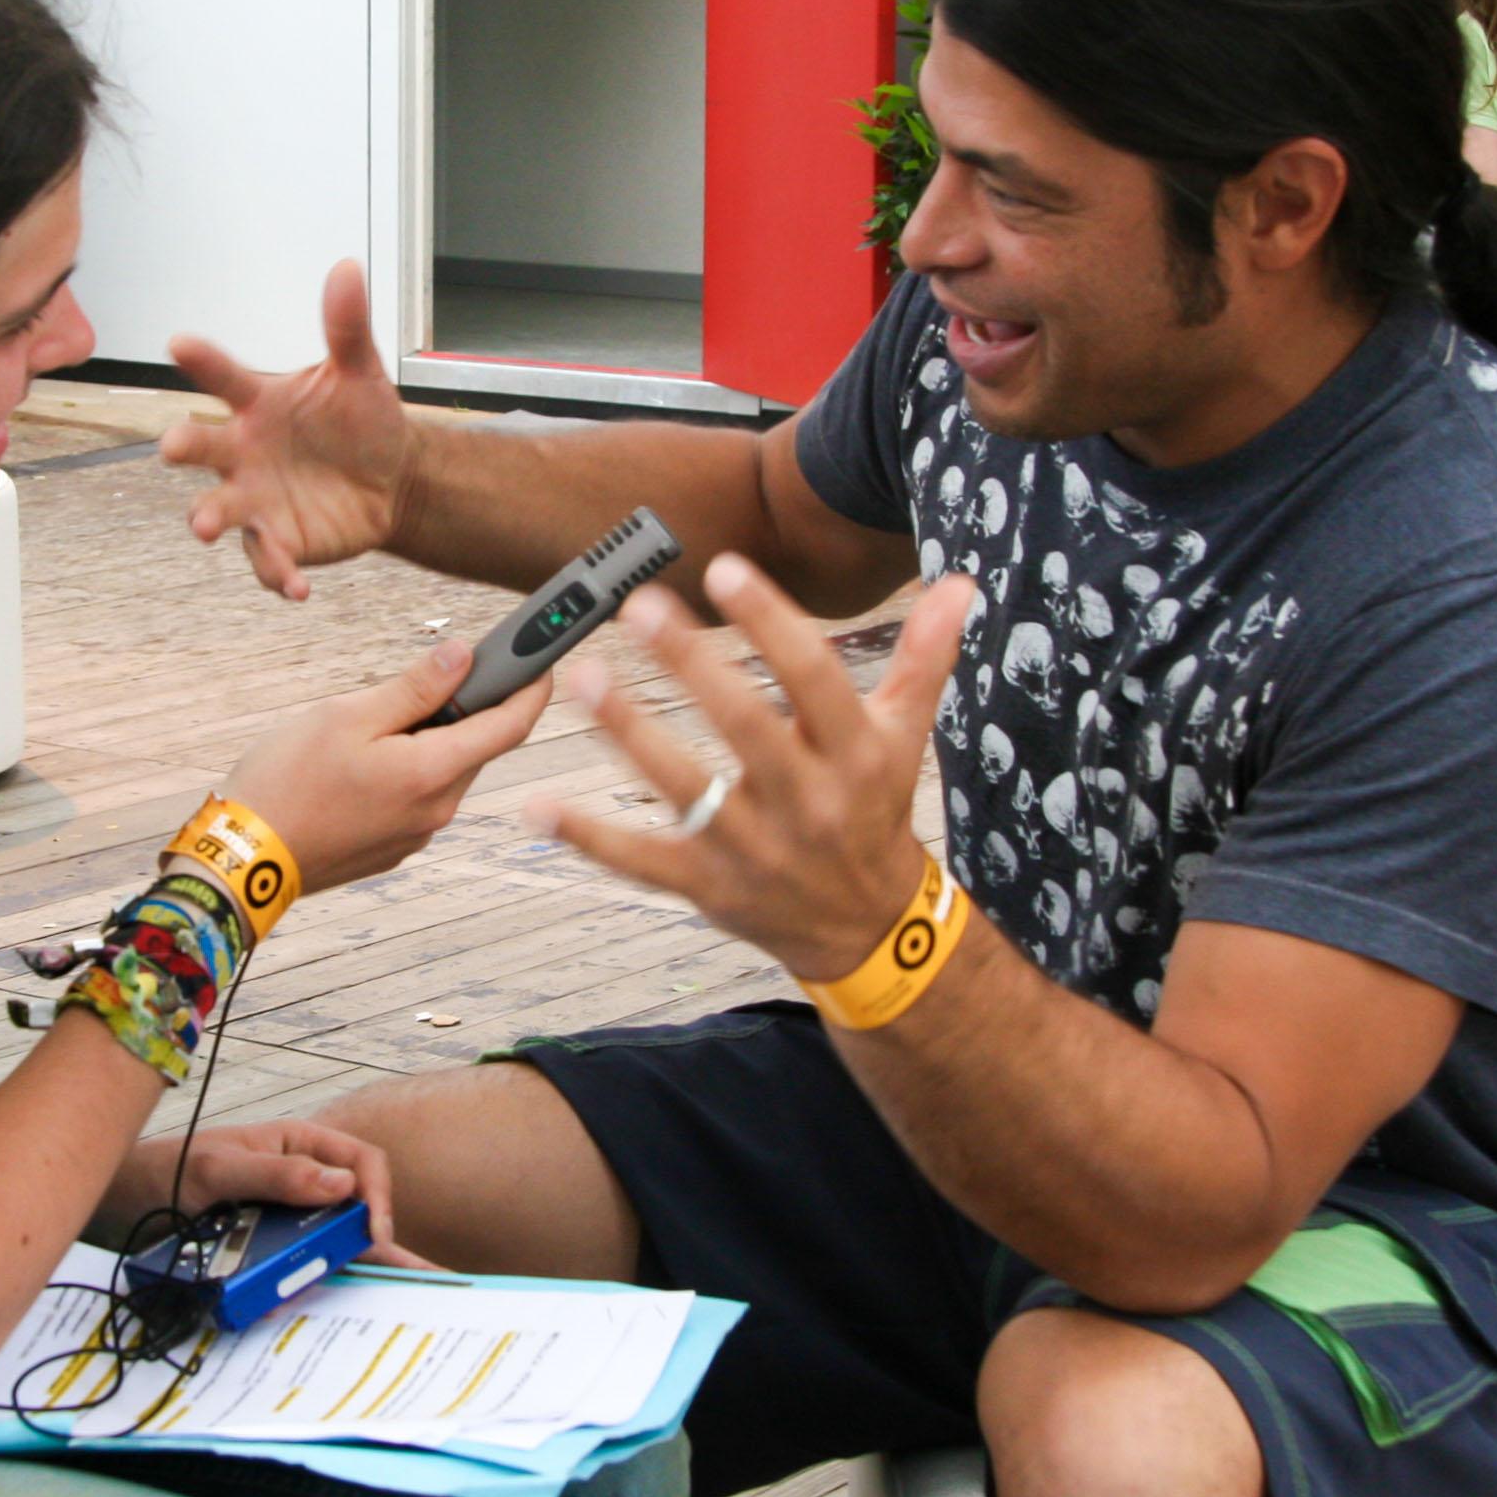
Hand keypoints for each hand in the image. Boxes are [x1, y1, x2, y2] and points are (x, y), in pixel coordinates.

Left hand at [98, 1119, 430, 1262]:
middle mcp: (296, 1181)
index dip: (377, 1196)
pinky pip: (292, 1269)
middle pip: (352, 1210)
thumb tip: (343, 1185)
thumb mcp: (217, 1171)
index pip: (362, 1163)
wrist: (117, 1204)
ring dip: (329, 1268)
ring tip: (334, 1293)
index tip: (373, 1234)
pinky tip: (281, 1301)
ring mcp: (279, 1216)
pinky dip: (292, 1286)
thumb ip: (276, 1174)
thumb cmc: (163, 1171)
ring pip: (325, 1245)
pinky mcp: (262, 1248)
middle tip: (396, 1277)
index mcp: (296, 1145)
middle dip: (367, 1243)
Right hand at [161, 262, 416, 600]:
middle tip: (171, 446)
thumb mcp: (360, 372)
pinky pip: (268, 559)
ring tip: (206, 527)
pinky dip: (277, 574)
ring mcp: (254, 498)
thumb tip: (347, 269)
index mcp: (257, 403)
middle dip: (182, 445)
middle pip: (201, 447)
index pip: (222, 377)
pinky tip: (297, 586)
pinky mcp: (277, 540)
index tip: (179, 343)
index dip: (201, 360)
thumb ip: (346, 328)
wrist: (391, 477)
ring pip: (219, 509)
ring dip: (208, 517)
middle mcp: (242, 451)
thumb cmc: (360, 420)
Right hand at [217, 638, 551, 894]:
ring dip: (433, 739)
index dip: (533, 685)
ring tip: (378, 720)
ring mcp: (416, 833)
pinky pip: (419, 797)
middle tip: (440, 672)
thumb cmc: (285, 782)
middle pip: (477, 747)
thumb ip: (415, 687)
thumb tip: (464, 656)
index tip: (543, 656)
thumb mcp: (348, 716)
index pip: (511, 724)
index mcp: (432, 771)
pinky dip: (410, 768)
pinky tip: (364, 760)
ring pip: (445, 770)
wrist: (241, 862)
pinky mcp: (393, 848)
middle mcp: (437, 809)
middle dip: (470, 707)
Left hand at [530, 556, 972, 982]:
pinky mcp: (708, 887)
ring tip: (582, 677)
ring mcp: (752, 848)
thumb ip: (924, 657)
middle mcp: (806, 800)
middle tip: (638, 607)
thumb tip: (959, 583)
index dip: (769, 621)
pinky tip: (538, 806)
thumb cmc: (875, 811)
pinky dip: (588, 838)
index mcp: (853, 753)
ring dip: (628, 732)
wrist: (867, 927)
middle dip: (690, 664)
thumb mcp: (905, 736)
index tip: (724, 569)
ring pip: (684, 786)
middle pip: (742, 724)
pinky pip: (641, 861)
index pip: (811, 676)